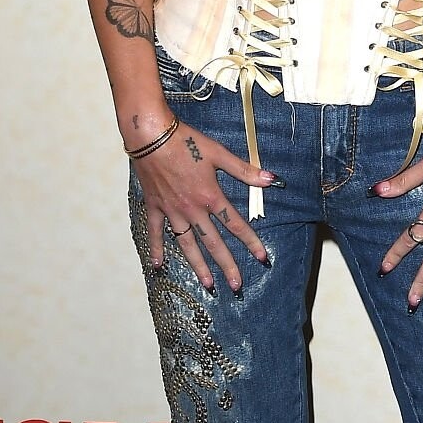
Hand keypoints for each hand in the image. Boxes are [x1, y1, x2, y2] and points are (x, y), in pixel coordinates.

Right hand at [134, 123, 274, 292]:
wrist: (151, 136)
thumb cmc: (186, 141)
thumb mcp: (218, 154)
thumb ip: (244, 170)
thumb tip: (271, 179)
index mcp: (210, 196)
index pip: (236, 225)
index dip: (251, 242)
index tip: (262, 258)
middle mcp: (192, 209)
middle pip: (213, 243)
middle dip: (227, 266)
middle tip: (236, 286)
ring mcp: (173, 211)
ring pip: (187, 244)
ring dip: (198, 265)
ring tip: (207, 283)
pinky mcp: (156, 207)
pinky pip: (156, 232)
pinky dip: (156, 248)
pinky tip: (157, 265)